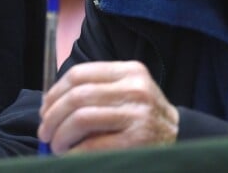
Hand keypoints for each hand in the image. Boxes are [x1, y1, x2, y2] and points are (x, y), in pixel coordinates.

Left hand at [38, 60, 178, 153]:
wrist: (183, 141)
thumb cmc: (144, 117)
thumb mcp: (127, 92)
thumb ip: (96, 89)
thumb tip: (50, 102)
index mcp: (129, 71)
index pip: (80, 73)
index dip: (55, 91)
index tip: (45, 107)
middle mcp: (135, 88)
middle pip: (77, 95)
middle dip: (53, 114)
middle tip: (44, 130)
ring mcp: (138, 115)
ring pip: (82, 117)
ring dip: (61, 133)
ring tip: (55, 144)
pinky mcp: (139, 141)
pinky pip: (94, 144)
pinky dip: (75, 151)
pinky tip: (70, 155)